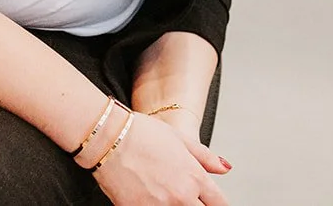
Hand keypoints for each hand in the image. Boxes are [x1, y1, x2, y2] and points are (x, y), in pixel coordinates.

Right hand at [91, 109, 231, 205]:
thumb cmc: (141, 134)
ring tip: (166, 194)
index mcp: (194, 177)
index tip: (214, 203)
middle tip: (191, 198)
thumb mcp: (180, 139)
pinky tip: (151, 199)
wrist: (107, 139)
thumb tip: (224, 168)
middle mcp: (180, 197)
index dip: (219, 204)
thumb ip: (205, 157)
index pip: (219, 203)